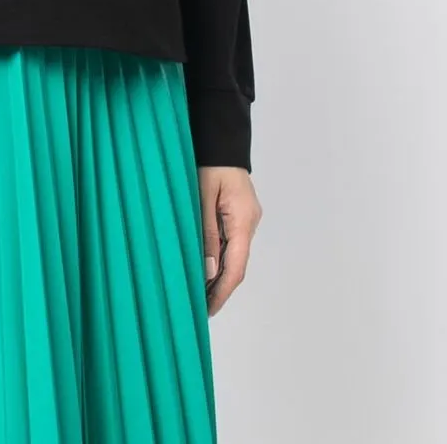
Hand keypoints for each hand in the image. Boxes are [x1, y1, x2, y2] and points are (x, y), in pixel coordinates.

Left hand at [198, 166, 261, 315]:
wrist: (221, 139)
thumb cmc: (209, 164)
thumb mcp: (202, 197)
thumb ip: (207, 233)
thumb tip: (209, 270)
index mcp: (244, 220)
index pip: (237, 267)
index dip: (223, 291)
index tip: (208, 310)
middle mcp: (250, 223)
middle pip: (238, 264)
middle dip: (220, 288)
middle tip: (199, 308)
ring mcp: (246, 219)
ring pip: (235, 254)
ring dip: (218, 274)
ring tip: (198, 292)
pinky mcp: (240, 214)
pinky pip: (231, 242)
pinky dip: (219, 257)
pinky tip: (205, 266)